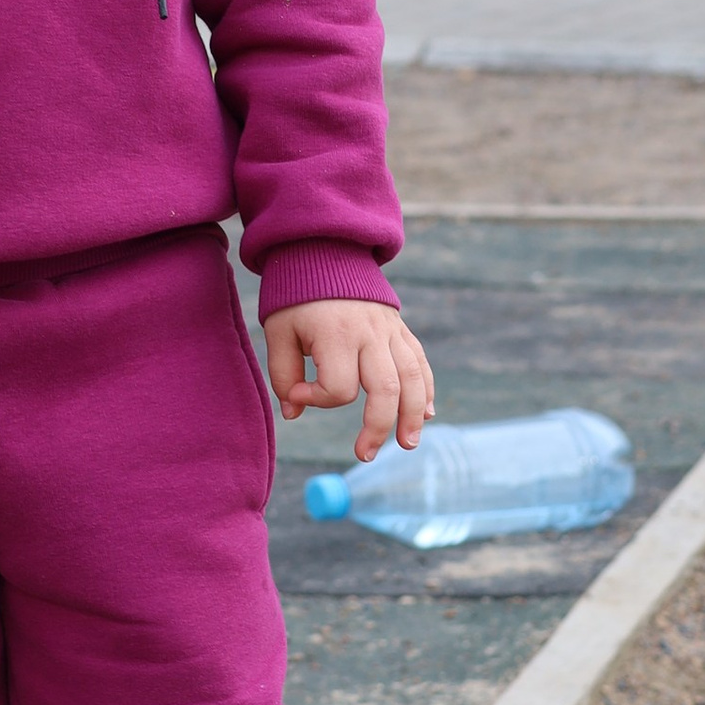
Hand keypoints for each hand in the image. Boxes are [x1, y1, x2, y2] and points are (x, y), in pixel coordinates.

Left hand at [263, 298, 434, 463]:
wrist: (324, 251)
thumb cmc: (295, 296)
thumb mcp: (278, 331)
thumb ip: (283, 374)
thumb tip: (294, 411)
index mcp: (337, 334)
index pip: (338, 388)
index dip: (317, 399)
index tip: (297, 391)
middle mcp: (370, 333)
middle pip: (386, 390)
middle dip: (378, 428)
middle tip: (364, 454)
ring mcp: (390, 330)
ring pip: (413, 379)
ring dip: (414, 416)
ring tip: (408, 444)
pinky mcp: (399, 328)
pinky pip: (420, 362)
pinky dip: (426, 390)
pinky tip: (426, 415)